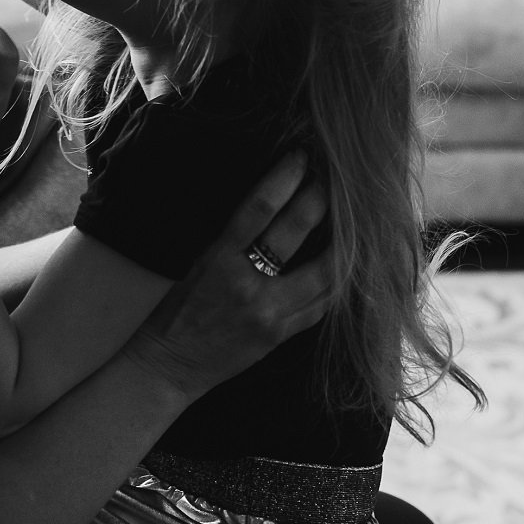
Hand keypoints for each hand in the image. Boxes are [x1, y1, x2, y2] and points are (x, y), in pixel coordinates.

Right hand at [123, 151, 331, 399]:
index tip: (301, 158)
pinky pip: (321, 305)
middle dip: (318, 199)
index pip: (258, 208)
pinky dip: (336, 282)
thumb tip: (272, 206)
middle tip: (333, 180)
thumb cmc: (178, 310)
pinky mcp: (280, 335)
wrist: (170, 365)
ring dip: (342, 243)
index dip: (284, 178)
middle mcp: (247, 285)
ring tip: (353, 221)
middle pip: (294, 233)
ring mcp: (269, 313)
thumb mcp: (197, 263)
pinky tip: (346, 265)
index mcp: (218, 259)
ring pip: (322, 273)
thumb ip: (233, 240)